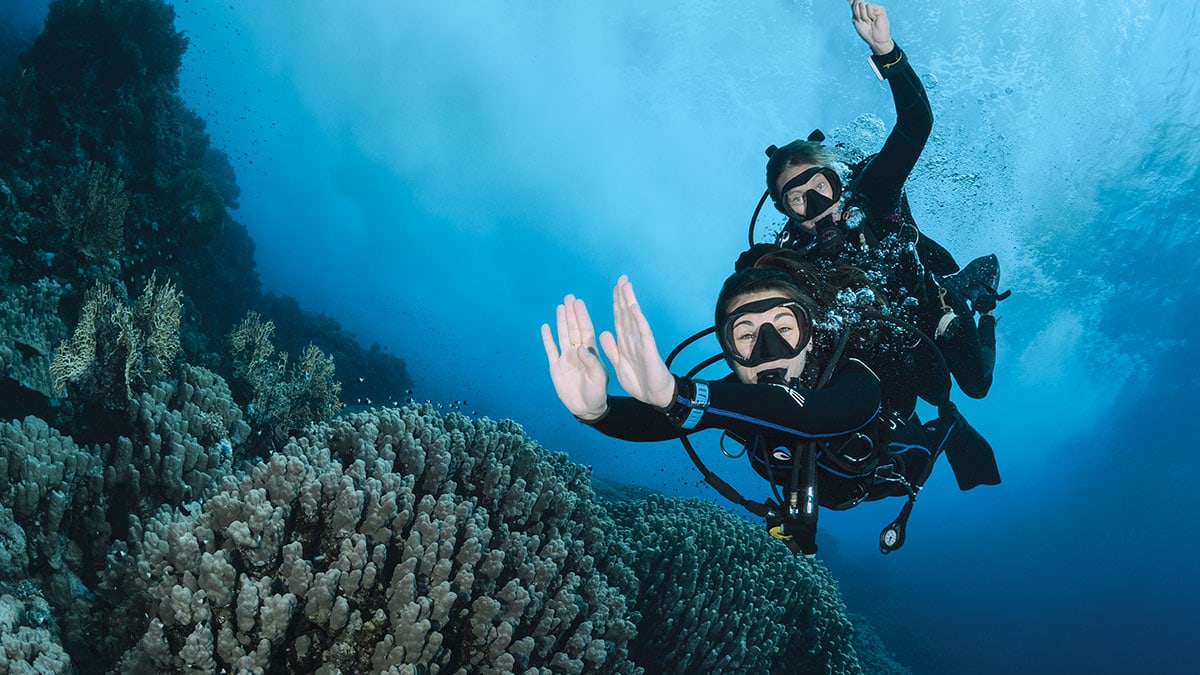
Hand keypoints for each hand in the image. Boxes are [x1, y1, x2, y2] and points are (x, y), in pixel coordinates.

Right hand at [541, 295, 609, 419]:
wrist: (586, 408)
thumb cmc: (597, 393)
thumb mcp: (599, 379)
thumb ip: (591, 363)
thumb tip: (580, 348)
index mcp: (591, 352)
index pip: (585, 330)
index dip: (582, 316)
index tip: (579, 303)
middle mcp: (578, 352)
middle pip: (573, 328)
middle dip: (571, 313)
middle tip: (569, 297)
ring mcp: (566, 358)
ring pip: (562, 335)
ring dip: (561, 321)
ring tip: (560, 307)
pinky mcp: (555, 367)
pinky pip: (550, 349)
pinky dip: (547, 338)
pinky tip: (545, 327)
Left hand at [598, 276, 675, 408]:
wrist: (655, 395)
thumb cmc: (640, 380)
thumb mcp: (618, 364)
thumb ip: (611, 349)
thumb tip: (604, 333)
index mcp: (625, 342)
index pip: (619, 318)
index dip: (615, 303)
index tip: (614, 288)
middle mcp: (633, 338)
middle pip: (626, 314)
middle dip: (623, 296)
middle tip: (621, 278)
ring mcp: (641, 343)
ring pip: (633, 319)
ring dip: (629, 302)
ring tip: (626, 286)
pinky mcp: (648, 350)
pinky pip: (642, 332)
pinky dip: (638, 320)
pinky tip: (634, 308)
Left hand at [850, 0, 894, 54]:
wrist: (874, 38)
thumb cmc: (866, 31)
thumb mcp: (856, 20)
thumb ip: (854, 9)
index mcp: (860, 10)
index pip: (854, 2)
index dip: (852, 0)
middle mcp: (867, 7)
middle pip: (856, 3)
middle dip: (857, 13)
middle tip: (861, 21)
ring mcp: (874, 7)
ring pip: (862, 5)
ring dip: (863, 16)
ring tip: (868, 22)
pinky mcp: (880, 8)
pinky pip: (869, 7)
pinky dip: (869, 15)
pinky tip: (873, 20)